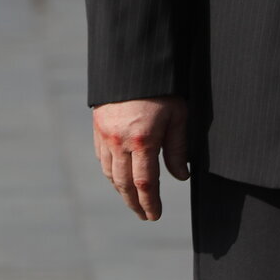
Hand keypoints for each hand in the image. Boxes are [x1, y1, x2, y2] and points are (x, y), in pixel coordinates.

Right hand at [92, 96, 188, 220]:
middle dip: (134, 203)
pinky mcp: (98, 127)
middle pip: (124, 184)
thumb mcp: (178, 115)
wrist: (133, 63)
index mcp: (142, 141)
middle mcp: (120, 142)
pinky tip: (119, 176)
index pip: (145, 184)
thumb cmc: (162, 89)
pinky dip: (110, 172)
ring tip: (132, 199)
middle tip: (144, 215)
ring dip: (121, 190)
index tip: (154, 216)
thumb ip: (177, 148)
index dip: (150, 204)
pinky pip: (101, 157)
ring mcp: (105, 135)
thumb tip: (180, 176)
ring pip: (110, 173)